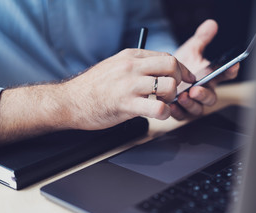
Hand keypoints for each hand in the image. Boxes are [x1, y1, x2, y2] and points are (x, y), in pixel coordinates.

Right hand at [63, 49, 195, 129]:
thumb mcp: (115, 66)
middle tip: (173, 92)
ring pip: (169, 86)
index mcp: (130, 56)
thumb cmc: (92, 87)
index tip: (186, 78)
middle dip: (179, 80)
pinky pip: (158, 108)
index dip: (181, 69)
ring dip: (171, 98)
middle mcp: (131, 67)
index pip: (167, 56)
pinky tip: (158, 114)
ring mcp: (129, 85)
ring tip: (162, 104)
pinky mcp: (126, 104)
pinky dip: (165, 113)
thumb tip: (157, 71)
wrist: (69, 101)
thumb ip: (136, 66)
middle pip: (172, 66)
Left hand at [172, 19, 239, 119]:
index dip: (231, 70)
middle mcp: (203, 92)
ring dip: (191, 104)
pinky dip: (177, 111)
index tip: (233, 65)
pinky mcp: (180, 111)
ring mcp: (192, 103)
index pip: (225, 74)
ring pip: (198, 109)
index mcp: (209, 77)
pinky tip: (172, 105)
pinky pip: (181, 115)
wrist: (161, 78)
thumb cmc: (178, 67)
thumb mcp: (189, 51)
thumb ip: (201, 39)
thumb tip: (211, 24)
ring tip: (183, 96)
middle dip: (205, 94)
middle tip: (196, 89)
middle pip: (211, 97)